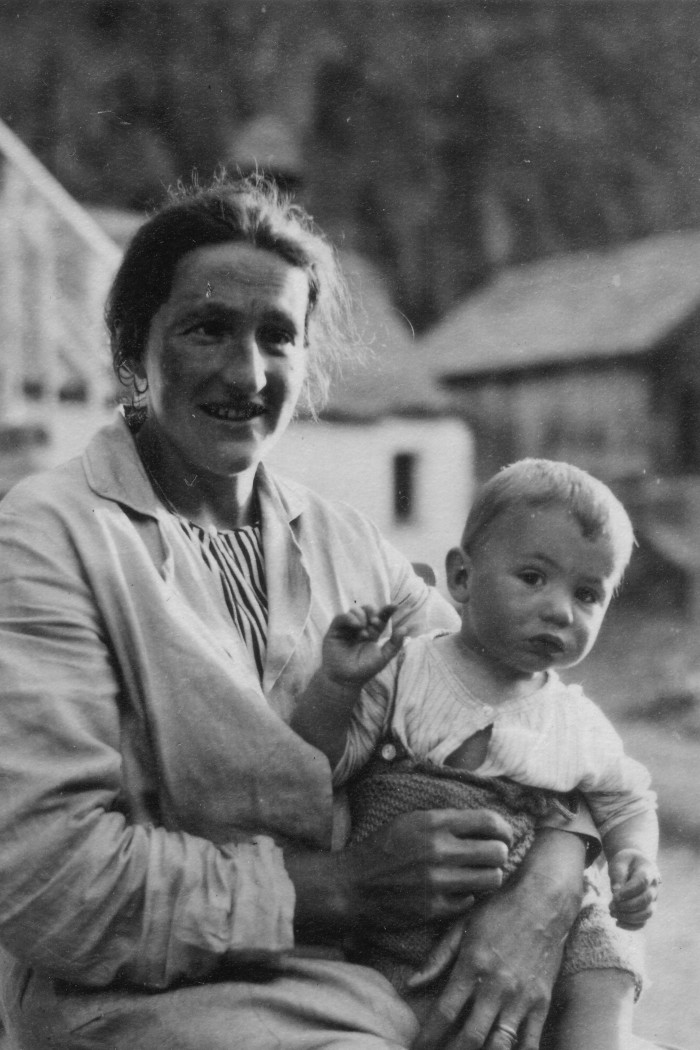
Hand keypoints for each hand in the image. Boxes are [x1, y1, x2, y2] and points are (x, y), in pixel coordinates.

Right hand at [286, 808, 510, 939]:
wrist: (352, 885)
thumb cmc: (383, 848)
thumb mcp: (411, 821)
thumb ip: (446, 821)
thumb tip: (487, 825)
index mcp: (433, 823)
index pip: (488, 821)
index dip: (504, 828)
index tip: (505, 835)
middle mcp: (438, 850)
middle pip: (497, 852)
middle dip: (500, 854)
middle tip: (493, 857)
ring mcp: (437, 882)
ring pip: (491, 879)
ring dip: (489, 877)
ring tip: (478, 874)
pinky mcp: (434, 908)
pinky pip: (470, 901)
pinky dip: (466, 896)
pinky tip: (455, 890)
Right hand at [321, 604, 404, 686]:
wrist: (346, 680)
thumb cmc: (364, 670)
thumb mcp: (383, 657)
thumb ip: (394, 644)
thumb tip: (405, 628)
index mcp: (372, 633)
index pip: (380, 618)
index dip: (387, 610)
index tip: (395, 606)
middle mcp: (360, 628)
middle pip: (367, 610)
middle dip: (372, 612)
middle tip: (375, 622)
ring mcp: (347, 628)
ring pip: (355, 610)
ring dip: (362, 616)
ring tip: (364, 630)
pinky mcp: (335, 630)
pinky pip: (341, 617)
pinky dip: (350, 618)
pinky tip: (356, 625)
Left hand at [412, 827, 585, 1049]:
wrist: (543, 901)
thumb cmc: (498, 910)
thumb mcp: (462, 925)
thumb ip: (437, 957)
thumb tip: (412, 983)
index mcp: (472, 965)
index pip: (445, 1011)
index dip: (428, 1035)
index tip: (418, 1047)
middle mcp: (496, 986)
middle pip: (470, 1036)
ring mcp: (521, 997)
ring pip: (499, 1045)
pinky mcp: (542, 1002)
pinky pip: (530, 1041)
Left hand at [608, 848, 660, 929]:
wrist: (633, 865)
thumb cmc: (625, 863)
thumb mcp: (619, 863)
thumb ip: (618, 875)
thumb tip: (615, 891)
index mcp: (648, 871)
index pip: (642, 883)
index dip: (628, 891)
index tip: (614, 896)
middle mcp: (654, 887)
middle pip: (645, 900)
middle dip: (627, 906)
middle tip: (610, 906)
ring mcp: (653, 900)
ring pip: (647, 914)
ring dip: (629, 917)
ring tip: (612, 913)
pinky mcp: (647, 909)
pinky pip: (643, 922)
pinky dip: (632, 926)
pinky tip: (617, 922)